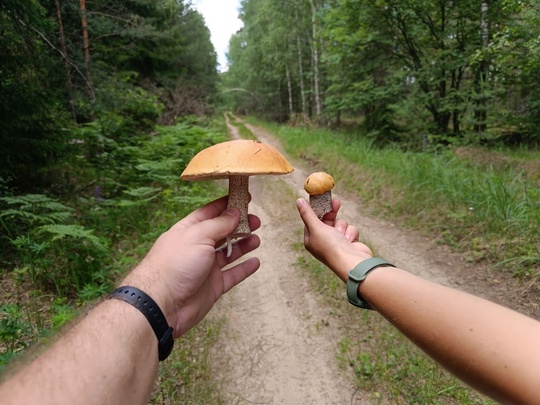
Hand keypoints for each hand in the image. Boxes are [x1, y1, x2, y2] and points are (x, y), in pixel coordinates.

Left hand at [123, 196, 260, 337]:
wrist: (163, 303)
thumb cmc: (174, 265)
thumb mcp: (198, 236)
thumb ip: (219, 224)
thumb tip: (234, 212)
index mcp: (190, 230)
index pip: (211, 212)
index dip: (227, 204)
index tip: (244, 197)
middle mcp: (197, 247)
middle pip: (222, 232)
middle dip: (239, 225)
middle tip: (256, 220)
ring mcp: (206, 267)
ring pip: (229, 253)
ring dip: (243, 245)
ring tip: (256, 239)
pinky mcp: (213, 286)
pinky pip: (233, 275)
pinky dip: (244, 269)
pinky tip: (255, 262)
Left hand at [296, 198, 371, 281]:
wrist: (353, 262)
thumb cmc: (331, 246)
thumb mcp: (316, 228)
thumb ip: (308, 213)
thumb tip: (299, 200)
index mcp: (311, 239)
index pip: (312, 220)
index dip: (317, 209)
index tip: (321, 198)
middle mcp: (323, 241)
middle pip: (326, 220)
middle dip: (332, 213)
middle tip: (336, 202)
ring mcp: (336, 242)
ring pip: (340, 223)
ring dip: (342, 227)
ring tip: (341, 235)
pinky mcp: (349, 242)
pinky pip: (350, 230)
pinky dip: (350, 233)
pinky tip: (350, 241)